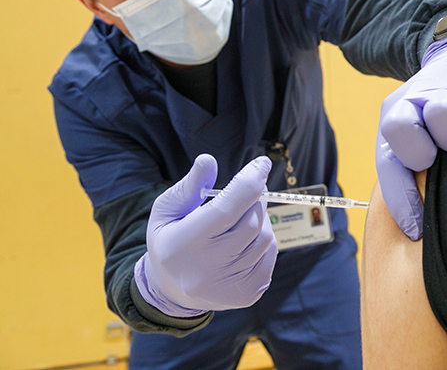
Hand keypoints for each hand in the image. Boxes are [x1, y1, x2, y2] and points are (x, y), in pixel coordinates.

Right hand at [134, 154, 277, 316]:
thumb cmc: (170, 241)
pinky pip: (271, 255)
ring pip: (265, 238)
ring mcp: (230, 285)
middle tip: (247, 192)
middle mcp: (208, 268)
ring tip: (239, 220)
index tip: (262, 164)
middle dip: (255, 199)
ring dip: (259, 220)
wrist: (171, 290)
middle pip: (252, 222)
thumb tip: (209, 160)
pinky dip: (263, 240)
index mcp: (185, 244)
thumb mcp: (168, 210)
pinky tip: (244, 241)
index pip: (227, 208)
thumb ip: (189, 186)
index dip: (249, 181)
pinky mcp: (249, 294)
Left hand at [376, 31, 446, 239]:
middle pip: (404, 133)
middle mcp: (415, 101)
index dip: (400, 200)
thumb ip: (407, 164)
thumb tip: (415, 224)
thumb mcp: (411, 128)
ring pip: (445, 119)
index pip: (387, 161)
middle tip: (440, 159)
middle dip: (423, 155)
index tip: (415, 230)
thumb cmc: (434, 106)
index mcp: (392, 116)